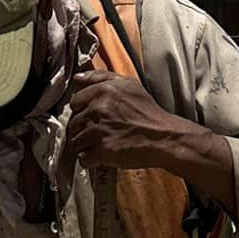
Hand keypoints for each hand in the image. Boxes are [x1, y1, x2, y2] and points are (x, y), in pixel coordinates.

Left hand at [62, 69, 181, 172]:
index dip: (83, 110)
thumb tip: (77, 79)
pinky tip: (102, 156)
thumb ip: (101, 77)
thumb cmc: (149, 112)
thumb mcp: (130, 85)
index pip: (75, 102)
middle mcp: (98, 109)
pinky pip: (83, 158)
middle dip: (83, 129)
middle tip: (100, 133)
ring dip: (86, 145)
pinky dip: (90, 160)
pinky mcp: (102, 152)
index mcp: (103, 91)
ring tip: (101, 144)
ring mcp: (98, 131)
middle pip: (73, 123)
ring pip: (76, 141)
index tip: (94, 116)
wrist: (165, 137)